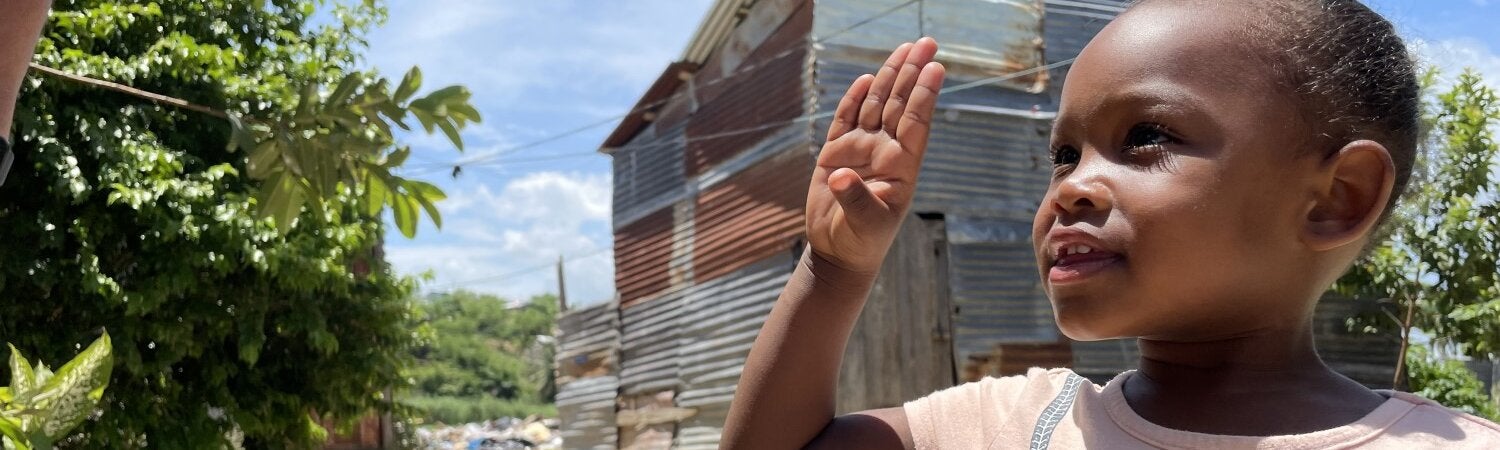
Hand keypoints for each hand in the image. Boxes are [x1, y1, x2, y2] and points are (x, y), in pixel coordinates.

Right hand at [806, 37, 944, 273]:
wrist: (839, 253)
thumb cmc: (861, 241)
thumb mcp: (864, 223)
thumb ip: (855, 199)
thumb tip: (840, 175)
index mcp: (900, 166)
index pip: (915, 122)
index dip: (924, 94)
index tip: (936, 67)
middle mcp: (884, 151)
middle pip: (900, 104)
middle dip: (912, 73)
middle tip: (927, 41)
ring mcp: (860, 150)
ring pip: (877, 105)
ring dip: (889, 77)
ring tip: (904, 48)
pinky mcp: (835, 154)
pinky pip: (846, 119)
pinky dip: (855, 99)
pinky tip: (865, 79)